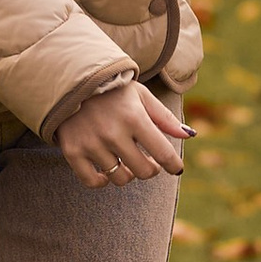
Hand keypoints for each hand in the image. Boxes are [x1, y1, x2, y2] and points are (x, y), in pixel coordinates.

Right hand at [57, 80, 188, 189]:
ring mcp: (91, 143)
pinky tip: (106, 171)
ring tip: (127, 162)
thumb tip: (189, 136)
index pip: (162, 153)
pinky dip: (102, 181)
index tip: (175, 168)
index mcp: (134, 117)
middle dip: (150, 169)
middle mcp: (113, 132)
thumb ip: (164, 117)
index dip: (173, 165)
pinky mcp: (73, 151)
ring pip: (119, 178)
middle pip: (143, 171)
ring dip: (127, 174)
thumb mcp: (141, 96)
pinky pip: (92, 181)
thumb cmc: (113, 89)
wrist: (71, 80)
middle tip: (148, 161)